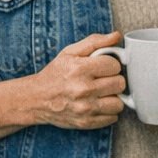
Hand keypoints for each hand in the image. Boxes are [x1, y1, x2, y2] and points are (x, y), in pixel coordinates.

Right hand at [0, 32, 125, 149]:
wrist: (36, 99)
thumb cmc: (55, 74)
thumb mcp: (70, 52)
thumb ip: (94, 42)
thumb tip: (116, 35)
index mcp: (80, 69)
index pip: (115, 66)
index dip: (111, 65)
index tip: (102, 67)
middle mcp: (83, 90)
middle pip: (120, 84)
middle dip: (113, 80)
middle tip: (101, 80)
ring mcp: (85, 108)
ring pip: (119, 103)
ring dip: (112, 97)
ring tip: (100, 93)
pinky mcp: (86, 123)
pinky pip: (113, 117)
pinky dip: (108, 111)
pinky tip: (97, 104)